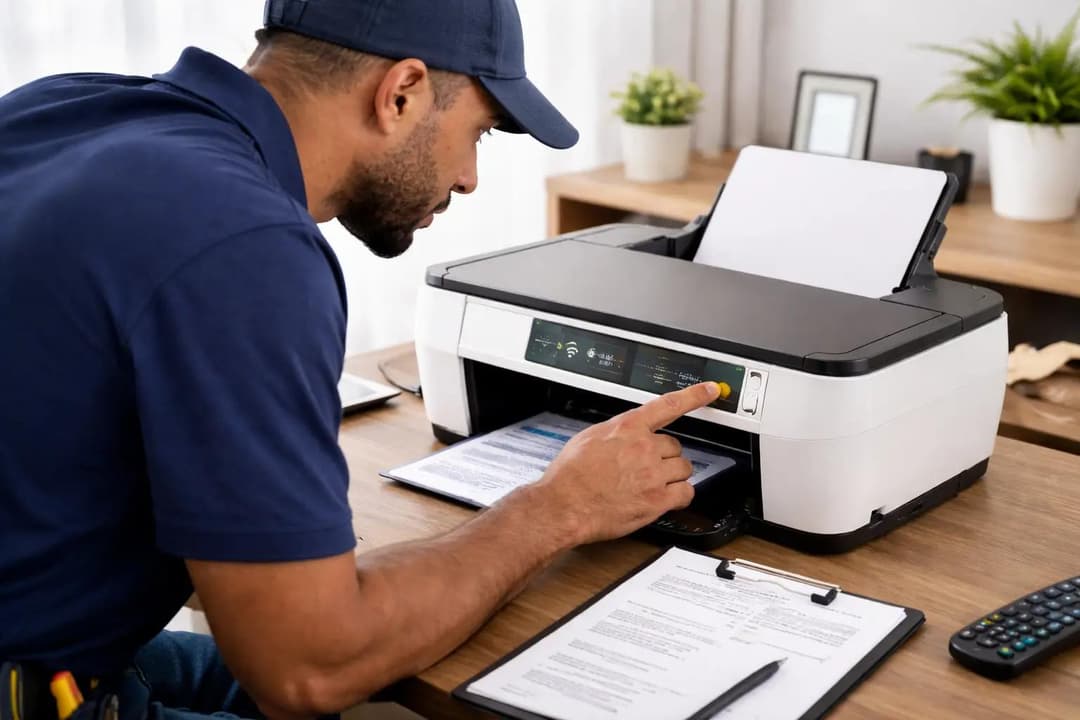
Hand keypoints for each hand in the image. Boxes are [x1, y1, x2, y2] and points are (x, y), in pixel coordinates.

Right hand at [530, 382, 720, 543]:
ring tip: (650, 484)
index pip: (669, 405)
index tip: (711, 390)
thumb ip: (615, 432)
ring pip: (683, 468)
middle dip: (663, 456)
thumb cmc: (569, 475)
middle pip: (674, 446)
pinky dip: (679, 496)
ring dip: (672, 475)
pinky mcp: (657, 500)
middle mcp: (644, 447)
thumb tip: (625, 433)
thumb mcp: (589, 437)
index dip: (694, 395)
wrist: (564, 505)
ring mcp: (653, 473)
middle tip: (645, 467)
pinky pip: (686, 493)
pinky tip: (665, 498)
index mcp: (627, 427)